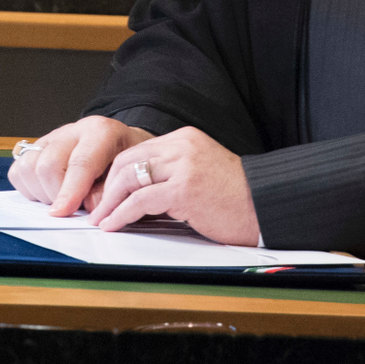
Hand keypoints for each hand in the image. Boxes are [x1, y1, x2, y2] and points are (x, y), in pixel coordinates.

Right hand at [9, 115, 153, 216]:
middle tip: (73, 208)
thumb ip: (110, 191)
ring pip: (28, 168)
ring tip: (63, 198)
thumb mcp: (130, 175)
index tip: (63, 212)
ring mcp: (50, 138)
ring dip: (42, 192)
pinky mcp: (34, 149)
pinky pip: (18, 171)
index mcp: (99, 132)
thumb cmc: (126, 163)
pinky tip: (50, 192)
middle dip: (57, 195)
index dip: (70, 190)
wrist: (121, 147)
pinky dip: (30, 188)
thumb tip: (89, 208)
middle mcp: (71, 131)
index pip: (79, 162)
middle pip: (48, 165)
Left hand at [90, 127, 259, 246]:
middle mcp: (182, 146)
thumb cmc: (237, 197)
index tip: (105, 192)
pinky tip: (115, 224)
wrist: (267, 205)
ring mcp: (184, 166)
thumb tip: (138, 195)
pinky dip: (122, 214)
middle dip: (106, 186)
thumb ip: (172, 174)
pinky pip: (141, 200)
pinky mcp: (185, 189)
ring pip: (129, 178)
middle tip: (97, 207)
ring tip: (101, 218)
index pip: (137, 151)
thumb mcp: (200, 173)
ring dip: (109, 202)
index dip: (115, 174)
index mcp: (185, 139)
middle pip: (127, 160)